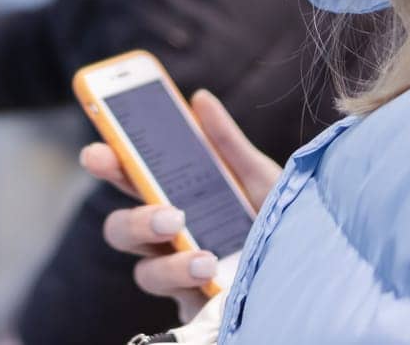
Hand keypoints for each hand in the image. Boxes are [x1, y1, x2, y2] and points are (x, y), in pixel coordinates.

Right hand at [80, 89, 281, 321]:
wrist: (311, 275)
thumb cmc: (279, 224)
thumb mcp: (260, 179)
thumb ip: (228, 144)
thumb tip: (200, 98)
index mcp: (177, 200)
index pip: (131, 181)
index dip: (109, 165)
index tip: (98, 153)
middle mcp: (171, 239)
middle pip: (122, 229)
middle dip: (135, 220)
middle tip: (170, 215)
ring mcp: (180, 277)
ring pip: (143, 271)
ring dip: (169, 264)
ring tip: (204, 260)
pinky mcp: (197, 311)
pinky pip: (176, 304)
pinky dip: (190, 288)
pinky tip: (214, 279)